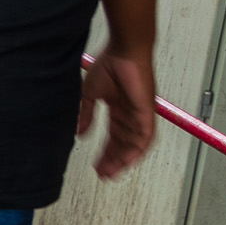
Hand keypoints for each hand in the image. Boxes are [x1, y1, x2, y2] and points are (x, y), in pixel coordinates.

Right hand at [77, 45, 155, 180]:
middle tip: (104, 174)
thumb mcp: (91, 94)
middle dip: (113, 160)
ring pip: (134, 144)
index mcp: (118, 108)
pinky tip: (129, 160)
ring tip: (113, 171)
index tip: (97, 165)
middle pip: (123, 144)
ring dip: (124, 159)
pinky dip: (138, 149)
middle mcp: (131, 114)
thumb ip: (86, 115)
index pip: (113, 136)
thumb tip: (79, 133)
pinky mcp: (147, 111)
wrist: (125, 50)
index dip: (105, 152)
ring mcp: (140, 113)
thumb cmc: (110, 65)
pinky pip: (146, 135)